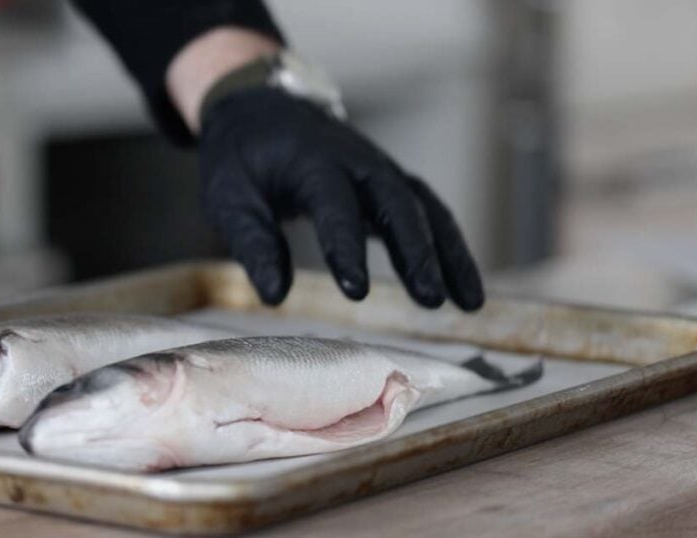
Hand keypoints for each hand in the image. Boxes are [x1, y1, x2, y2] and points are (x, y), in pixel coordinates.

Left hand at [199, 87, 484, 309]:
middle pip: (397, 202)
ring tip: (469, 304)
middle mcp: (355, 160)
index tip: (356, 292)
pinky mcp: (389, 184)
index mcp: (311, 160)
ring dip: (449, 254)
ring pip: (424, 207)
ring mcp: (379, 169)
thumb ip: (252, 243)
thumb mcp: (227, 197)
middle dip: (418, 252)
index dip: (346, 246)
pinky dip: (448, 249)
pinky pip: (427, 214)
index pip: (334, 203)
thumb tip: (275, 296)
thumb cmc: (240, 158)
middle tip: (430, 299)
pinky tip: (463, 290)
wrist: (260, 109)